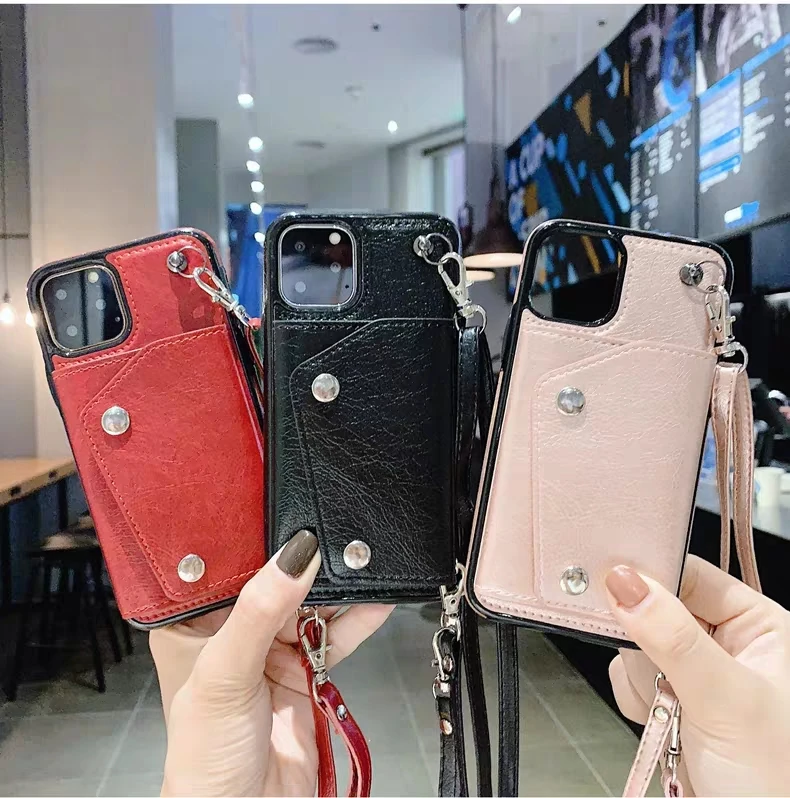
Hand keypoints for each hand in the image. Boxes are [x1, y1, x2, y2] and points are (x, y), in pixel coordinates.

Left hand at [149, 531, 393, 796]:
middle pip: (275, 582)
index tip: (288, 518)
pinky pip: (334, 633)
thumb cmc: (205, 758)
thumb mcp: (225, 673)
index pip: (225, 567)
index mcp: (192, 623)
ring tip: (362, 565)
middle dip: (305, 565)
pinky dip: (357, 618)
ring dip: (338, 589)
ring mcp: (271, 650)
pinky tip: (374, 601)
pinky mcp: (305, 669)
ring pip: (310, 604)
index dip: (256, 541)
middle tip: (334, 542)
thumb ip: (259, 612)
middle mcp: (231, 632)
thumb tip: (293, 557)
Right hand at [606, 555, 789, 795]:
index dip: (649, 575)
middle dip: (645, 644)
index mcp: (756, 624)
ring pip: (637, 642)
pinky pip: (630, 675)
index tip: (607, 581)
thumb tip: (623, 580)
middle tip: (659, 674)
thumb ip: (674, 637)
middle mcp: (727, 641)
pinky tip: (660, 720)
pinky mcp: (672, 695)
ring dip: (644, 679)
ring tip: (671, 712)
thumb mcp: (726, 700)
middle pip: (653, 606)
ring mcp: (696, 669)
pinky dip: (637, 698)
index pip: (689, 574)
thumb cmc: (774, 781)